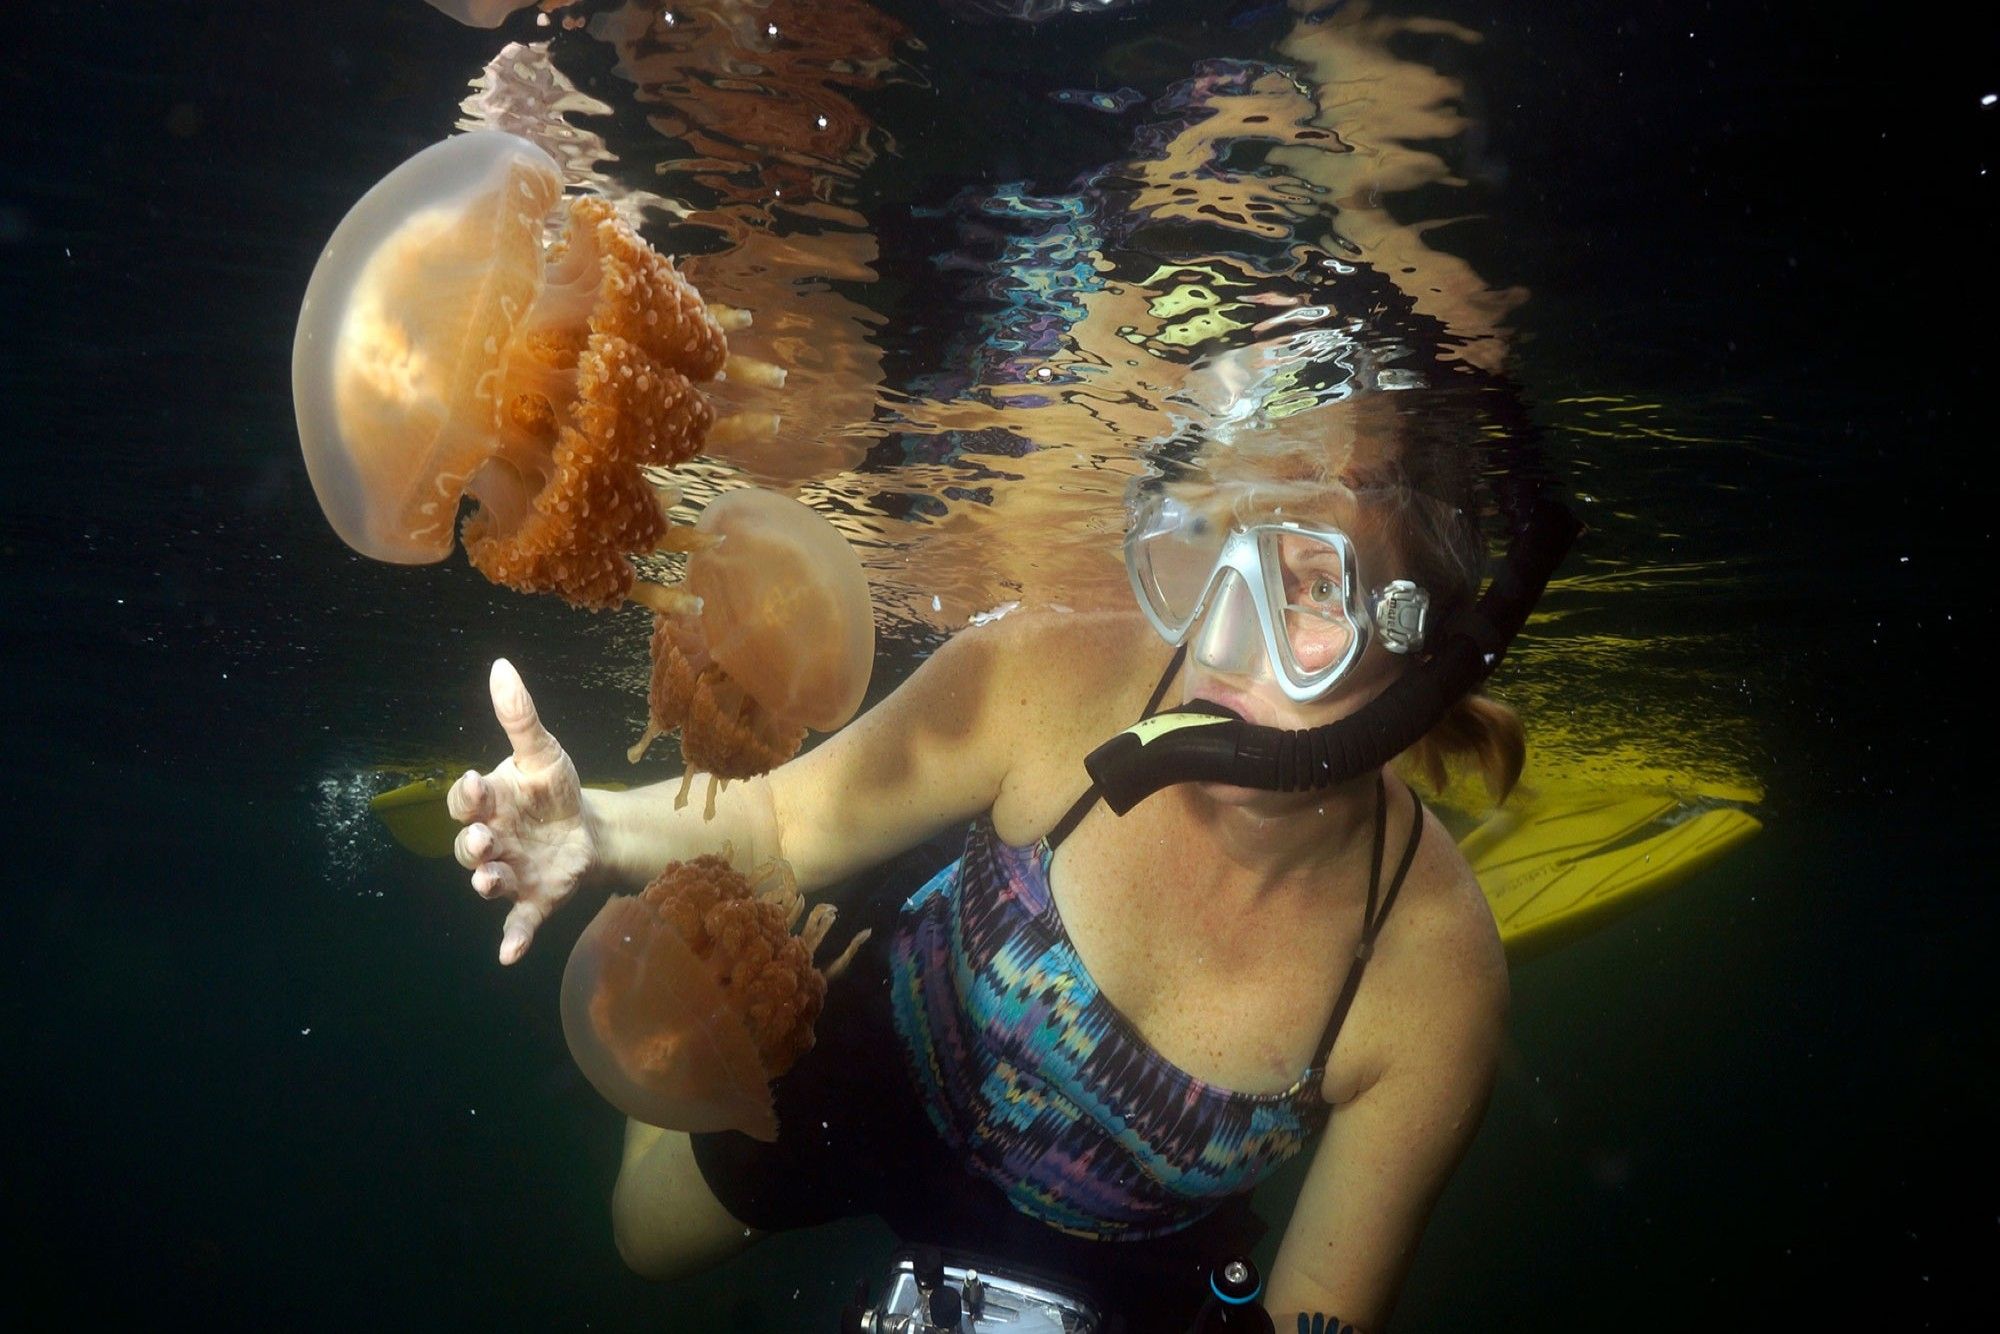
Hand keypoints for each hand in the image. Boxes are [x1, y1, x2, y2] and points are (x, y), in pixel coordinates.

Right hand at [448, 658, 595, 964]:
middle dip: (471, 844)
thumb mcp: (543, 752)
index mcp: (490, 803)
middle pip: (467, 845)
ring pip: (487, 881)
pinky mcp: (533, 899)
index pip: (465, 800)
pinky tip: (509, 955)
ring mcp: (509, 872)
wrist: (588, 827)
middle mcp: (491, 840)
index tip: (475, 783)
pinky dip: (512, 939)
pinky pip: (518, 922)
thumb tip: (501, 666)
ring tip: (488, 880)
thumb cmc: (554, 789)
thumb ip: (521, 716)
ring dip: (485, 882)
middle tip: (481, 840)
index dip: (467, 796)